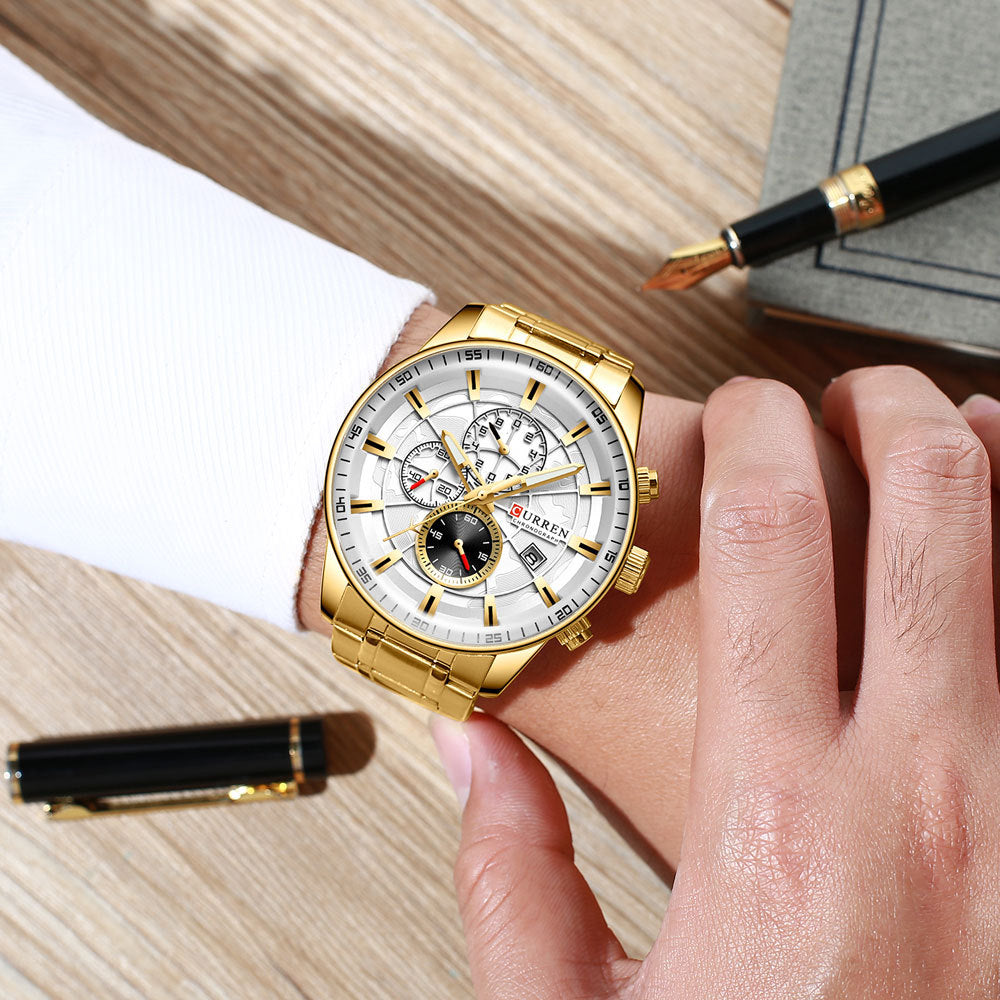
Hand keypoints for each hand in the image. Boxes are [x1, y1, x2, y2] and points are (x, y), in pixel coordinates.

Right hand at [434, 367, 999, 996]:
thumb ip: (511, 878)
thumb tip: (472, 758)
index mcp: (778, 810)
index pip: (772, 537)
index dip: (753, 440)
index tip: (738, 416)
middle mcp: (926, 791)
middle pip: (926, 505)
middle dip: (881, 410)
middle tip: (841, 394)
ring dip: (991, 465)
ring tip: (948, 426)